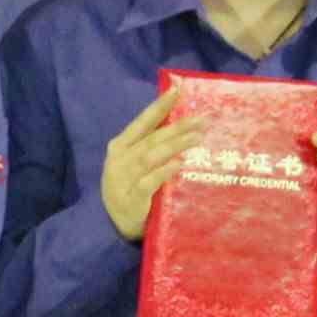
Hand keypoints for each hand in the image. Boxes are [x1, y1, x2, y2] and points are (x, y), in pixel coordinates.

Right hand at [93, 88, 193, 240]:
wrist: (116, 227)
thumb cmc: (131, 190)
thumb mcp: (135, 165)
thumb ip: (151, 147)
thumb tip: (180, 124)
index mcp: (120, 147)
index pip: (142, 122)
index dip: (160, 105)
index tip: (177, 89)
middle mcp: (120, 159)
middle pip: (151, 138)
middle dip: (176, 126)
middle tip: (201, 119)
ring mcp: (123, 179)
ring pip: (150, 156)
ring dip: (174, 145)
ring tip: (196, 137)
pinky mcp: (131, 199)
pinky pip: (148, 182)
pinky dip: (164, 172)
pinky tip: (179, 164)